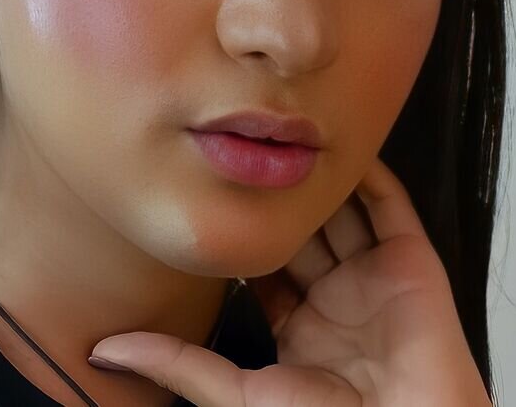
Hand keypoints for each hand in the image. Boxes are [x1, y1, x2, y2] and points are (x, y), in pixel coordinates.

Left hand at [88, 155, 491, 405]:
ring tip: (287, 135)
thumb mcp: (236, 393)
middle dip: (278, 197)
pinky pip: (390, 209)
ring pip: (343, 213)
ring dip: (319, 178)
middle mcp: (338, 299)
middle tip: (246, 150)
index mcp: (299, 330)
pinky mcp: (412, 264)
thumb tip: (103, 349)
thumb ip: (176, 363)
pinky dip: (370, 176)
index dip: (240, 232)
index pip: (265, 266)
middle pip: (303, 232)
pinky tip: (342, 147)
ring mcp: (376, 279)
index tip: (206, 191)